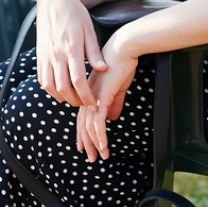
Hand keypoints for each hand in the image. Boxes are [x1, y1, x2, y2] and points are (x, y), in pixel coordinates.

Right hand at [34, 0, 107, 107]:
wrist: (55, 0)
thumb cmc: (76, 14)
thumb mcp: (89, 30)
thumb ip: (94, 51)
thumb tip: (102, 69)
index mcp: (71, 48)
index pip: (78, 80)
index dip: (86, 96)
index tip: (94, 103)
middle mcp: (56, 54)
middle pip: (63, 88)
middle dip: (75, 101)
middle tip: (85, 104)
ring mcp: (45, 55)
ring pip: (50, 86)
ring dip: (61, 97)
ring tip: (73, 99)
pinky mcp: (39, 55)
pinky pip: (41, 78)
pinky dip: (50, 89)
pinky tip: (59, 90)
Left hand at [76, 34, 138, 161]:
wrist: (124, 49)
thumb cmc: (122, 64)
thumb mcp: (118, 87)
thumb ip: (114, 102)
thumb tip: (112, 117)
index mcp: (89, 92)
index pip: (83, 117)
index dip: (83, 133)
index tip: (84, 146)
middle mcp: (87, 95)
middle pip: (83, 124)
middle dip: (87, 142)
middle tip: (91, 157)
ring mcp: (93, 96)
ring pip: (89, 125)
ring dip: (95, 143)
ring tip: (100, 156)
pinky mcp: (101, 96)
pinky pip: (98, 120)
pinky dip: (100, 134)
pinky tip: (103, 144)